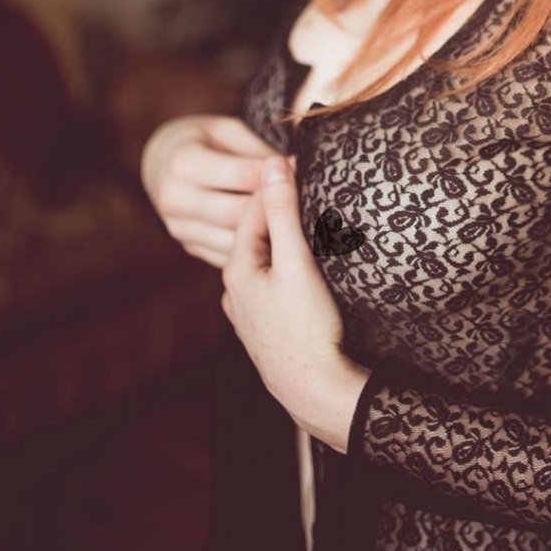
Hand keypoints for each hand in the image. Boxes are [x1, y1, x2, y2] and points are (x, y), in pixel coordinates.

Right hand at [140, 114, 292, 267]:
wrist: (160, 162)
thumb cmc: (202, 139)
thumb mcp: (227, 130)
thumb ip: (256, 150)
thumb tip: (291, 168)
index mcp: (182, 162)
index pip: (242, 176)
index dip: (275, 174)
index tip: (298, 168)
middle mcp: (174, 199)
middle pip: (238, 213)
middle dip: (274, 206)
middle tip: (301, 197)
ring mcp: (178, 227)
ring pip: (234, 240)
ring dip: (267, 231)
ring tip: (291, 216)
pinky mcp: (188, 245)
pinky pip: (228, 254)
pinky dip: (253, 248)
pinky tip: (272, 233)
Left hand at [221, 156, 371, 452]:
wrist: (315, 390)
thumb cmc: (306, 327)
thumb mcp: (296, 263)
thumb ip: (284, 212)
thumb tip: (274, 164)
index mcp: (237, 268)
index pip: (253, 208)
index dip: (277, 181)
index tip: (300, 159)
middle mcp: (235, 289)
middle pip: (258, 233)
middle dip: (280, 207)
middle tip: (309, 181)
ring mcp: (250, 311)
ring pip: (265, 259)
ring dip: (284, 236)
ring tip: (312, 217)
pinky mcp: (267, 327)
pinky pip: (273, 281)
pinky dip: (286, 263)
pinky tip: (305, 263)